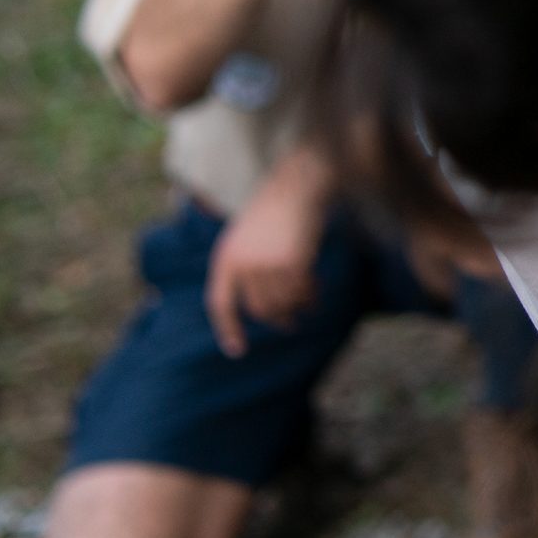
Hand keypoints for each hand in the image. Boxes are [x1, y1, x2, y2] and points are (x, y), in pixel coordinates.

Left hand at [206, 154, 330, 356]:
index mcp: (225, 258)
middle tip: (290, 325)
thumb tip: (259, 306)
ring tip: (308, 304)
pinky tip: (316, 293)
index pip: (221, 303)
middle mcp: (243, 265)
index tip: (237, 351)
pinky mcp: (293, 263)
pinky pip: (302, 292)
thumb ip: (245, 267)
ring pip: (283, 303)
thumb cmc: (273, 209)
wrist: (295, 187)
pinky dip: (310, 296)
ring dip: (297, 307)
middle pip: (258, 309)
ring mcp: (268, 265)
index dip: (228, 329)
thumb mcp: (245, 237)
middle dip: (276, 320)